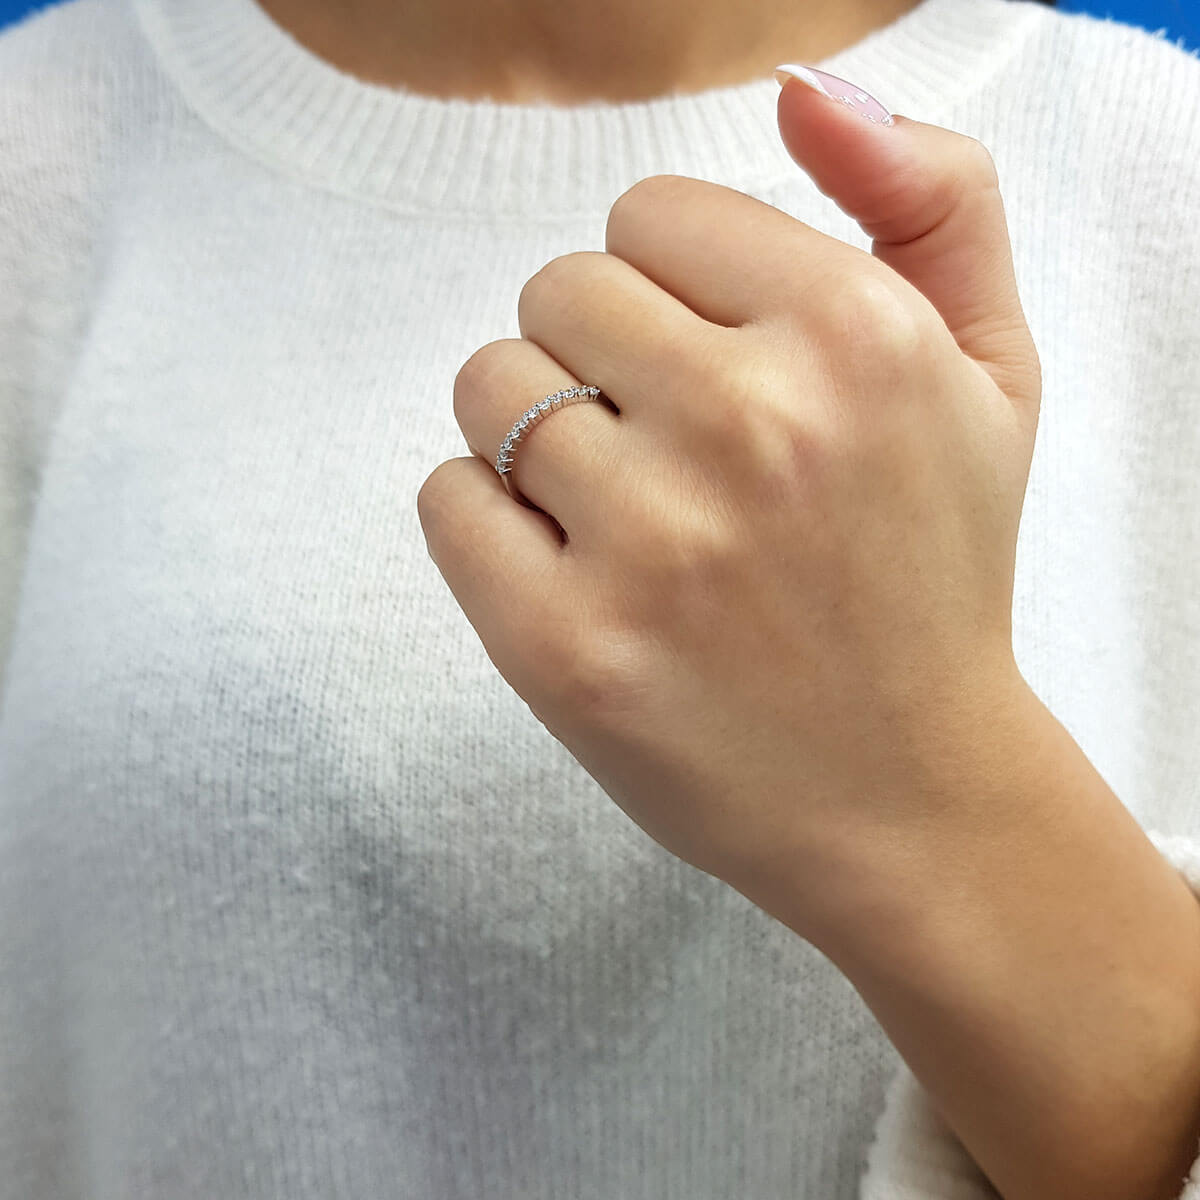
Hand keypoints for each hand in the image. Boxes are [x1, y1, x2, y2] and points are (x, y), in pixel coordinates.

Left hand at [417, 72, 1042, 928]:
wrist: (908, 794)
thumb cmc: (936, 577)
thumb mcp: (990, 373)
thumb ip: (932, 199)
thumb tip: (807, 90)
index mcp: (855, 336)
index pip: (649, 216)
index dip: (668, 286)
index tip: (703, 358)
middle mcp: (750, 427)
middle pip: (556, 290)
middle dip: (594, 352)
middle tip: (660, 443)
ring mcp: (648, 546)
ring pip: (489, 387)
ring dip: (534, 431)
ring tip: (619, 508)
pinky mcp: (563, 648)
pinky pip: (447, 499)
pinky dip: (484, 518)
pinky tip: (565, 564)